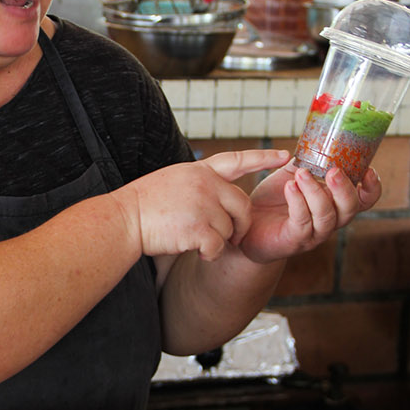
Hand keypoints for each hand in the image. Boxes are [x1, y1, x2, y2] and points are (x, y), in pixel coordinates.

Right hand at [118, 149, 288, 261]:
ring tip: (194, 239)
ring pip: (230, 229)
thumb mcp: (174, 180)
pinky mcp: (200, 227)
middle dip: (240, 225)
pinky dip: (210, 254)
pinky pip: (219, 247)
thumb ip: (201, 183)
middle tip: (230, 237)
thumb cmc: (146, 204)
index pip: (238, 160)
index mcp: (200, 170)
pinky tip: (195, 251)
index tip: (285, 156)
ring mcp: (204, 205)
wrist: (124, 220)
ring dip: (218, 240)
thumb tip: (224, 192)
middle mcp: (206, 184)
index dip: (263, 157)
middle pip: (243, 206)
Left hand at [235, 162, 380, 264]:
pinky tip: (289, 187)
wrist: (246, 226)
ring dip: (315, 192)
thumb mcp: (293, 175)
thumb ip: (307, 160)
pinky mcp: (294, 240)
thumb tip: (317, 135)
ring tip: (301, 174)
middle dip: (344, 188)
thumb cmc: (274, 201)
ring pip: (327, 215)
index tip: (368, 170)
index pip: (365, 200)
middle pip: (351, 207)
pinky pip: (302, 222)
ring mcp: (314, 233)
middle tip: (332, 170)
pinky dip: (297, 202)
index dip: (372, 187)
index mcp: (335, 202)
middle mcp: (331, 220)